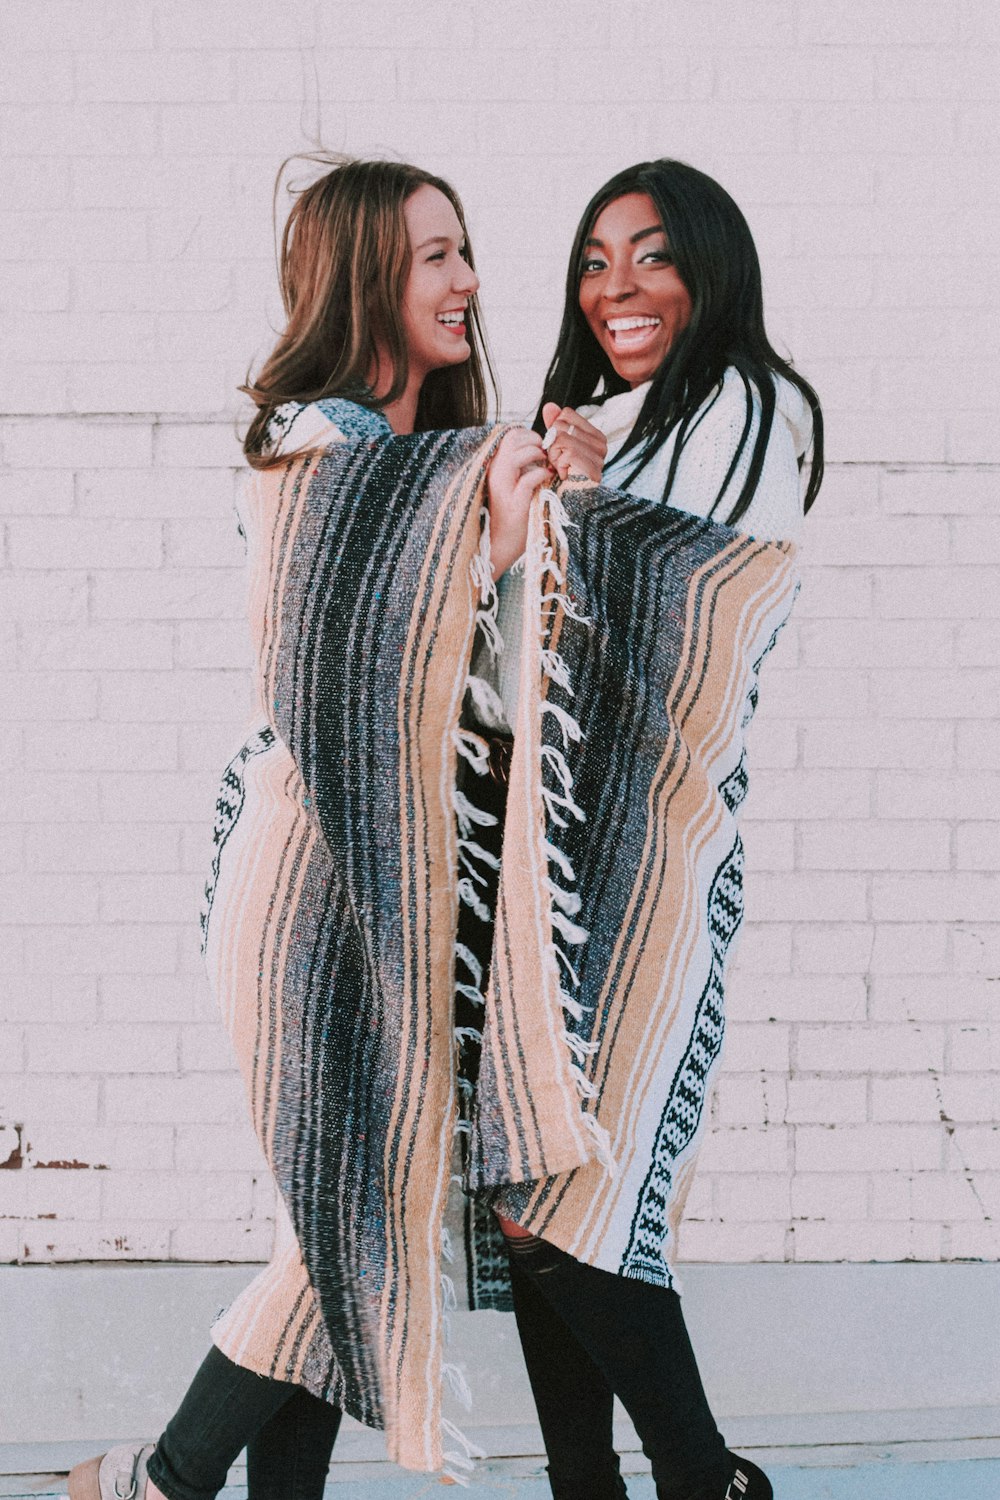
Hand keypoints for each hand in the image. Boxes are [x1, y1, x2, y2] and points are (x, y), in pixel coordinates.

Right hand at [486, 427, 553, 577]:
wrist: (500, 546)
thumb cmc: (511, 515)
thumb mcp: (513, 484)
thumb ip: (521, 466)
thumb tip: (542, 448)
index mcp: (494, 465)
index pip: (511, 435)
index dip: (530, 436)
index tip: (541, 448)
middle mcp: (495, 472)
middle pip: (514, 438)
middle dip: (535, 442)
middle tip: (546, 456)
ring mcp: (503, 486)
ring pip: (520, 453)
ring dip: (538, 455)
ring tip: (546, 466)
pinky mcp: (514, 502)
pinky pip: (530, 478)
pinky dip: (542, 475)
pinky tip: (547, 479)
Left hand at [541, 402, 606, 482]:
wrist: (569, 505)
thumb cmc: (564, 477)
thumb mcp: (557, 447)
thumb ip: (555, 425)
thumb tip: (548, 405)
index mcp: (596, 436)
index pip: (566, 414)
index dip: (555, 431)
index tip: (561, 451)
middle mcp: (602, 444)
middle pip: (561, 425)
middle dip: (553, 445)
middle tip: (561, 463)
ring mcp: (598, 456)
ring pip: (560, 437)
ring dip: (554, 455)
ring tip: (563, 469)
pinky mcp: (591, 465)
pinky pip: (563, 450)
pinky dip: (557, 464)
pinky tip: (565, 475)